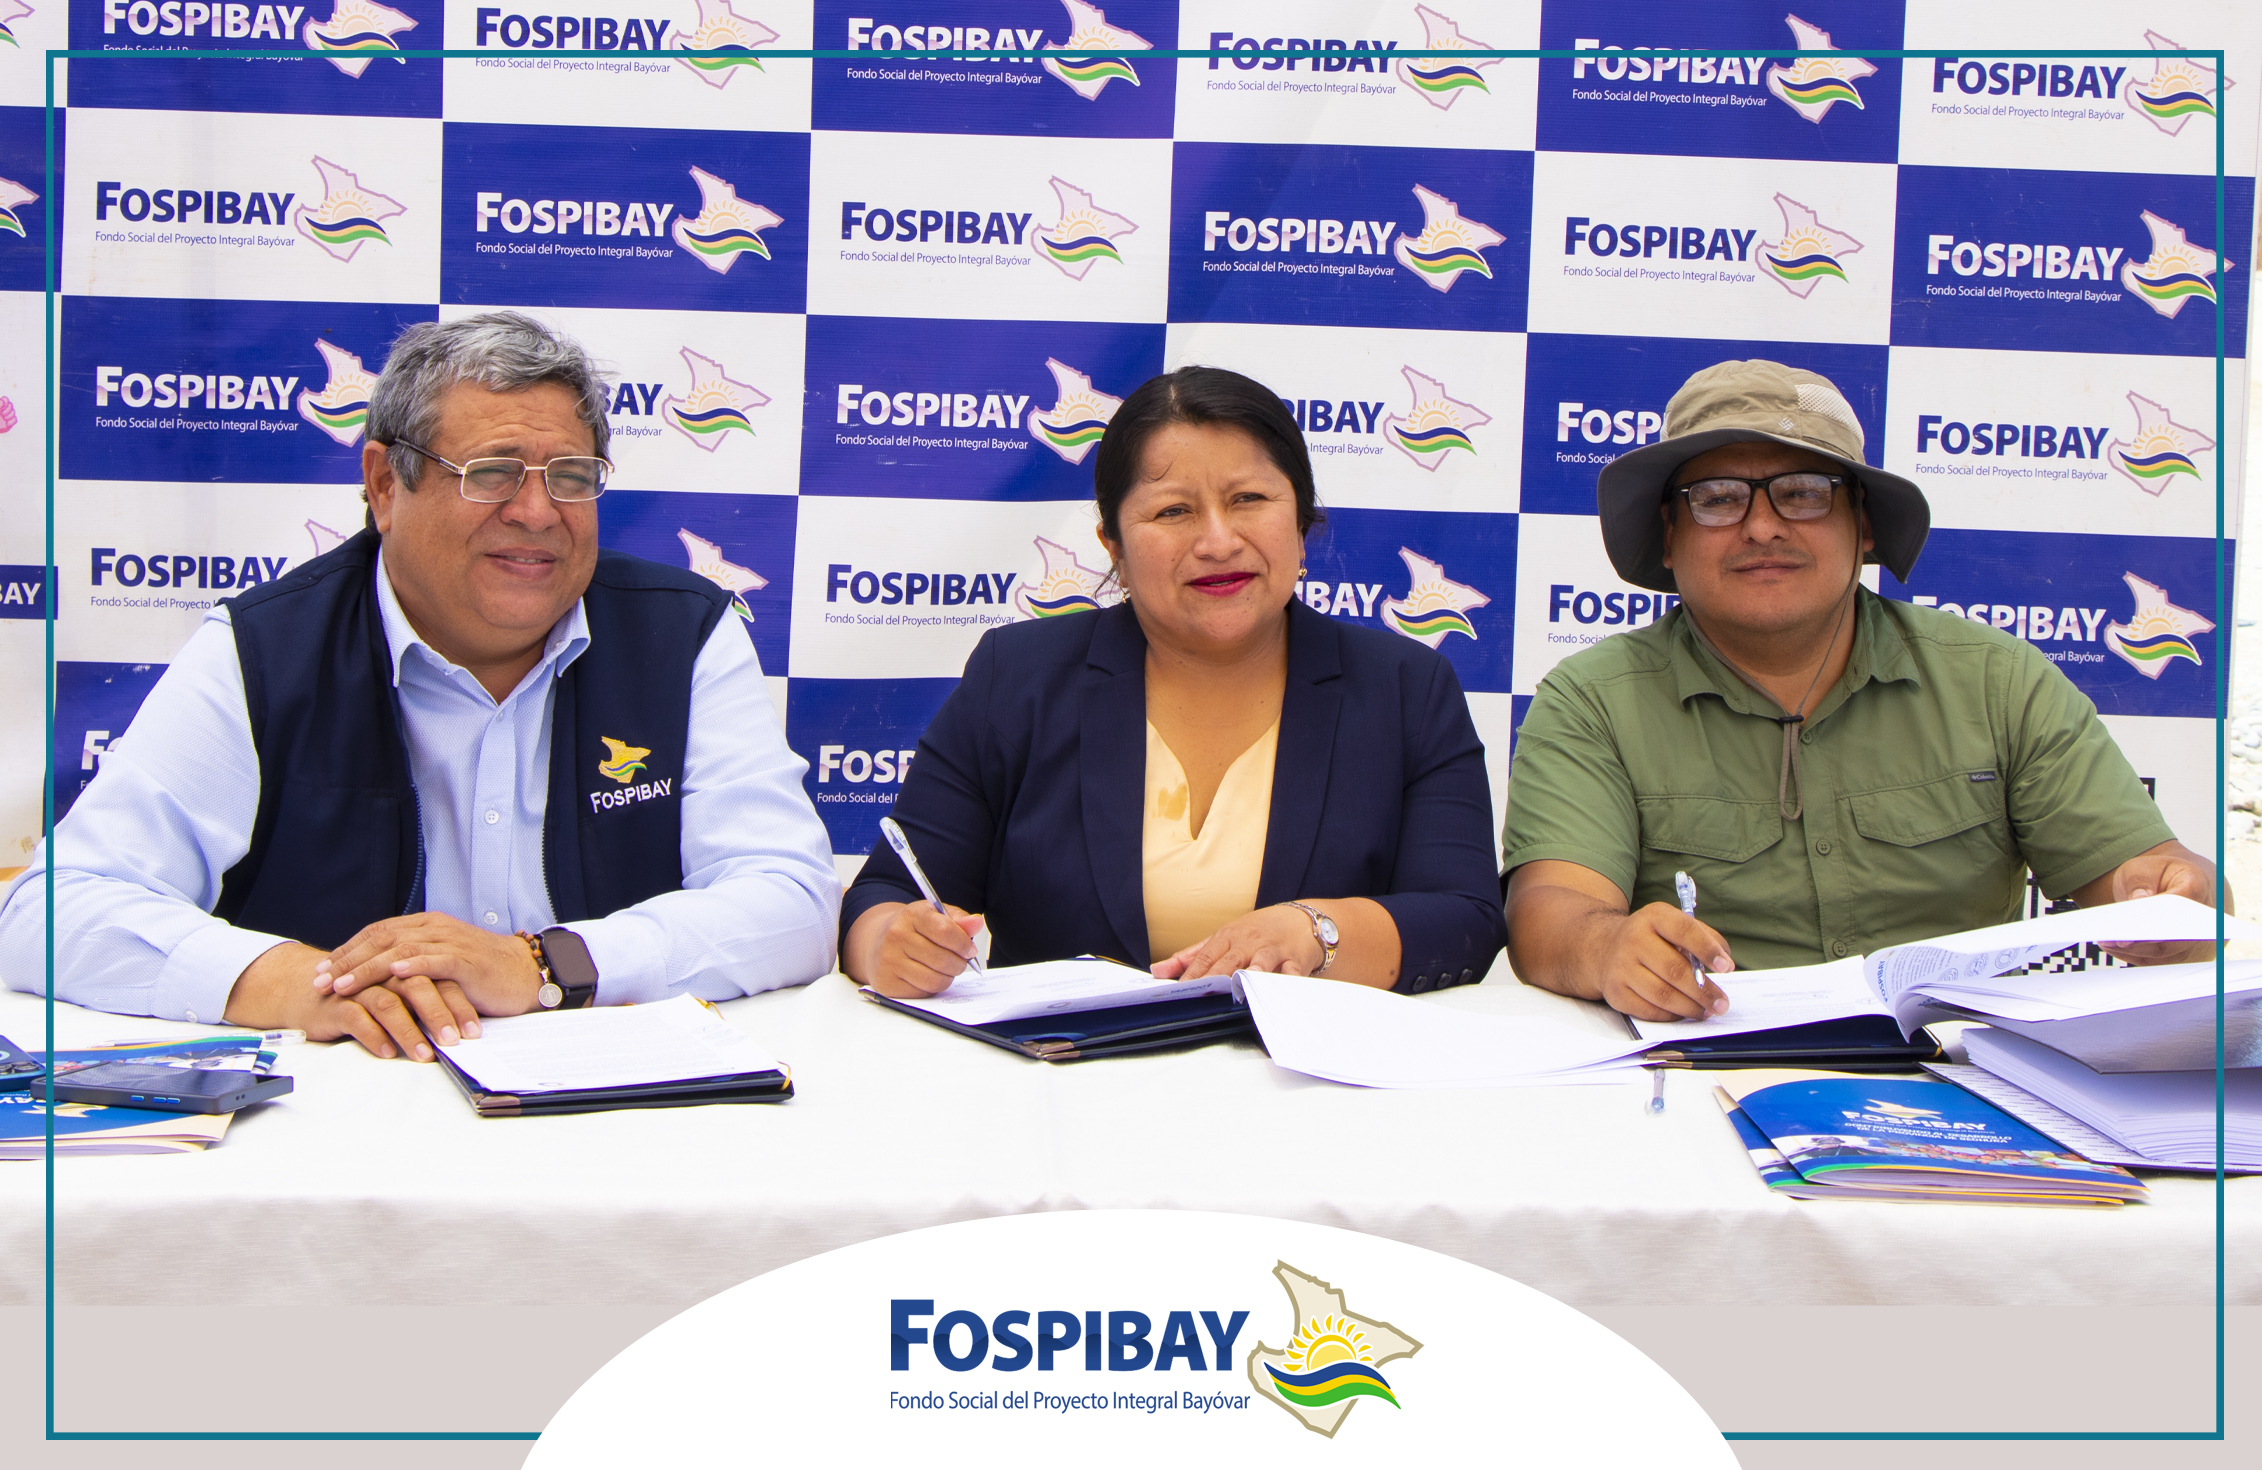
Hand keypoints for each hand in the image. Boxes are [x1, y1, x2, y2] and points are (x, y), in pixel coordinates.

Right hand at [222, 942, 453, 1061]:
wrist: (307, 991)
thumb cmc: (364, 995)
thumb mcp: (400, 995)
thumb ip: (426, 1002)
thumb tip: (462, 1028)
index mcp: (406, 966)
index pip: (439, 980)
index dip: (459, 1005)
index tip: (475, 1032)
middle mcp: (385, 973)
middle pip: (418, 987)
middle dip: (439, 1015)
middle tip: (455, 1041)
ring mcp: (360, 988)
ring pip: (389, 1004)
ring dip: (409, 1031)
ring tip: (425, 1056)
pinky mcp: (336, 1004)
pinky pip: (356, 1019)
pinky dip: (374, 1036)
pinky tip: (388, 1053)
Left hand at [316, 913, 542, 1040]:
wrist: (524, 973)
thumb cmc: (481, 973)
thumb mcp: (440, 962)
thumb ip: (412, 962)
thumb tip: (375, 977)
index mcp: (426, 925)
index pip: (376, 932)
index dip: (346, 950)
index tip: (320, 970)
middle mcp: (434, 928)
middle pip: (380, 939)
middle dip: (346, 961)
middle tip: (319, 981)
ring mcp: (450, 942)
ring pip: (400, 949)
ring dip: (367, 968)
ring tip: (342, 985)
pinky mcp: (466, 960)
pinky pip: (435, 959)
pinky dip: (412, 965)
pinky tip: (393, 973)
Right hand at [860, 902, 985, 997]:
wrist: (878, 941)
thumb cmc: (913, 929)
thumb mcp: (936, 916)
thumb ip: (959, 920)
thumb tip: (977, 923)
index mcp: (911, 915)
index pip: (946, 931)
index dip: (964, 944)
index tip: (970, 950)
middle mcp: (896, 936)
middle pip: (943, 959)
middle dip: (959, 964)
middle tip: (960, 961)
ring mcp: (889, 961)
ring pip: (935, 980)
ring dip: (948, 977)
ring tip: (945, 969)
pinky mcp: (887, 983)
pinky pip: (923, 992)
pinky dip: (932, 987)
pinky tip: (928, 975)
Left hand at [1152, 905, 1324, 980]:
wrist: (1302, 919)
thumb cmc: (1259, 931)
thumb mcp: (1224, 937)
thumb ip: (1192, 955)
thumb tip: (1158, 970)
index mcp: (1228, 937)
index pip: (1205, 957)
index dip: (1192, 974)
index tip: (1180, 990)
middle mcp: (1248, 943)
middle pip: (1229, 961)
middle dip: (1216, 976)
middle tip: (1205, 992)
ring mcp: (1272, 950)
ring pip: (1260, 962)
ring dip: (1253, 971)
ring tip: (1244, 982)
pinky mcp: (1295, 959)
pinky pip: (1291, 971)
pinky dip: (1288, 980)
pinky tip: (1282, 988)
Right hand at [1588, 903, 1733, 1021]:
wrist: (1602, 948)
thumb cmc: (1650, 938)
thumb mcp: (1672, 924)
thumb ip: (1703, 936)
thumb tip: (1725, 962)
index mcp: (1653, 917)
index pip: (1685, 930)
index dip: (1708, 949)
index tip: (1727, 967)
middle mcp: (1634, 939)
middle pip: (1675, 970)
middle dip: (1704, 991)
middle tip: (1722, 1003)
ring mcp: (1621, 967)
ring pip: (1663, 995)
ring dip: (1691, 1007)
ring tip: (1707, 1011)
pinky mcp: (1615, 992)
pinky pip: (1649, 1011)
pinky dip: (1672, 1015)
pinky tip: (1683, 1013)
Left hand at [2099, 846, 2222, 965]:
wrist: (2164, 885)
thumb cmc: (2154, 875)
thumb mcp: (2141, 868)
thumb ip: (2140, 881)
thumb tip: (2139, 899)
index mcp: (2195, 885)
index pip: (2180, 904)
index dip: (2159, 917)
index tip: (2136, 924)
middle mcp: (2198, 916)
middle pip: (2174, 935)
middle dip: (2143, 939)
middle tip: (2117, 940)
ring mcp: (2190, 936)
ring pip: (2164, 951)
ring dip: (2134, 949)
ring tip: (2107, 942)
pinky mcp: (2176, 952)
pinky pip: (2155, 959)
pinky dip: (2133, 955)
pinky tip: (2113, 947)